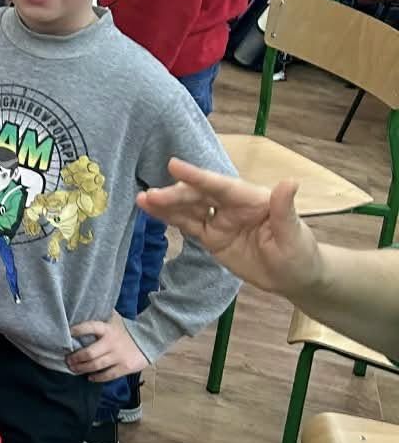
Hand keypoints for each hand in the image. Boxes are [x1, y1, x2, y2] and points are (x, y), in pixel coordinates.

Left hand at [67, 314, 148, 382]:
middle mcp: (111, 342)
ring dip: (82, 368)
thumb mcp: (114, 319)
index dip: (77, 330)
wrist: (150, 339)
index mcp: (108, 328)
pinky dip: (97, 377)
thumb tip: (85, 305)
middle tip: (67, 360)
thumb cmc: (127, 329)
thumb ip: (101, 314)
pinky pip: (107, 375)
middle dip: (76, 357)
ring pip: (96, 365)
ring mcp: (118, 356)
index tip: (67, 333)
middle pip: (89, 353)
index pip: (90, 327)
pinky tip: (89, 377)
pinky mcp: (125, 367)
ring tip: (73, 369)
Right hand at [137, 159, 316, 301]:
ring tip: (141, 200)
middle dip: (176, 195)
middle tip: (151, 196)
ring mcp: (220, 220)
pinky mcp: (212, 237)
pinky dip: (169, 218)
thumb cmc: (301, 255)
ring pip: (189, 208)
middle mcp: (232, 205)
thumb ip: (285, 209)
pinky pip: (188, 225)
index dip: (198, 176)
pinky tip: (150, 211)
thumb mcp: (295, 235)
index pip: (221, 186)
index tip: (173, 165)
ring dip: (167, 204)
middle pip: (200, 196)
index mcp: (251, 199)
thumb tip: (290, 182)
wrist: (296, 277)